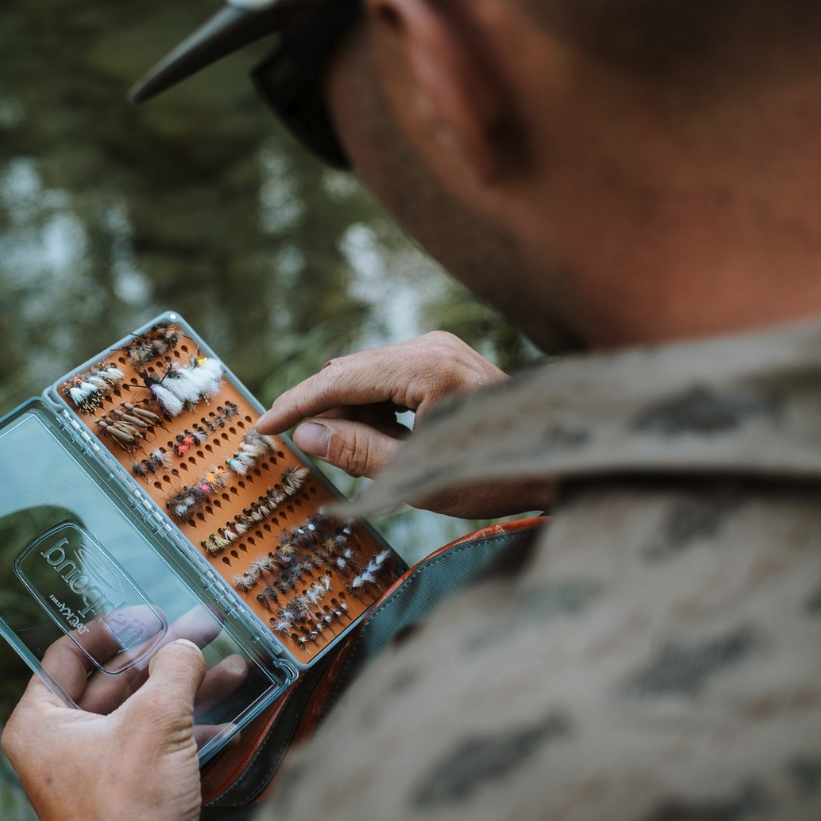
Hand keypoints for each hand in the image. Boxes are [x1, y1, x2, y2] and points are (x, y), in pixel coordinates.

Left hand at [3, 613, 245, 820]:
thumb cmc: (133, 808)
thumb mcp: (156, 720)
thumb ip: (174, 668)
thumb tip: (185, 646)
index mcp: (40, 723)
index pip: (67, 653)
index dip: (112, 628)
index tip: (151, 616)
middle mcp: (57, 747)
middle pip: (111, 682)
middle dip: (162, 659)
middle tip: (200, 633)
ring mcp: (90, 774)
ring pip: (139, 714)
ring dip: (184, 691)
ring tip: (231, 669)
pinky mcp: (123, 796)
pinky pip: (151, 747)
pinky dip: (186, 730)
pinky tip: (228, 716)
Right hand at [254, 331, 554, 518]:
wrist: (559, 462)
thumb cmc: (495, 473)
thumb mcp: (416, 472)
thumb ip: (356, 450)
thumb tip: (307, 435)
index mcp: (425, 368)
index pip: (340, 380)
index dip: (296, 405)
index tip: (261, 426)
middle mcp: (431, 346)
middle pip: (351, 373)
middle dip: (319, 409)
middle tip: (291, 445)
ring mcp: (440, 349)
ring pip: (368, 376)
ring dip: (347, 411)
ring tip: (342, 451)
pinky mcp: (446, 360)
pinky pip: (391, 379)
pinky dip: (372, 407)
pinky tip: (373, 439)